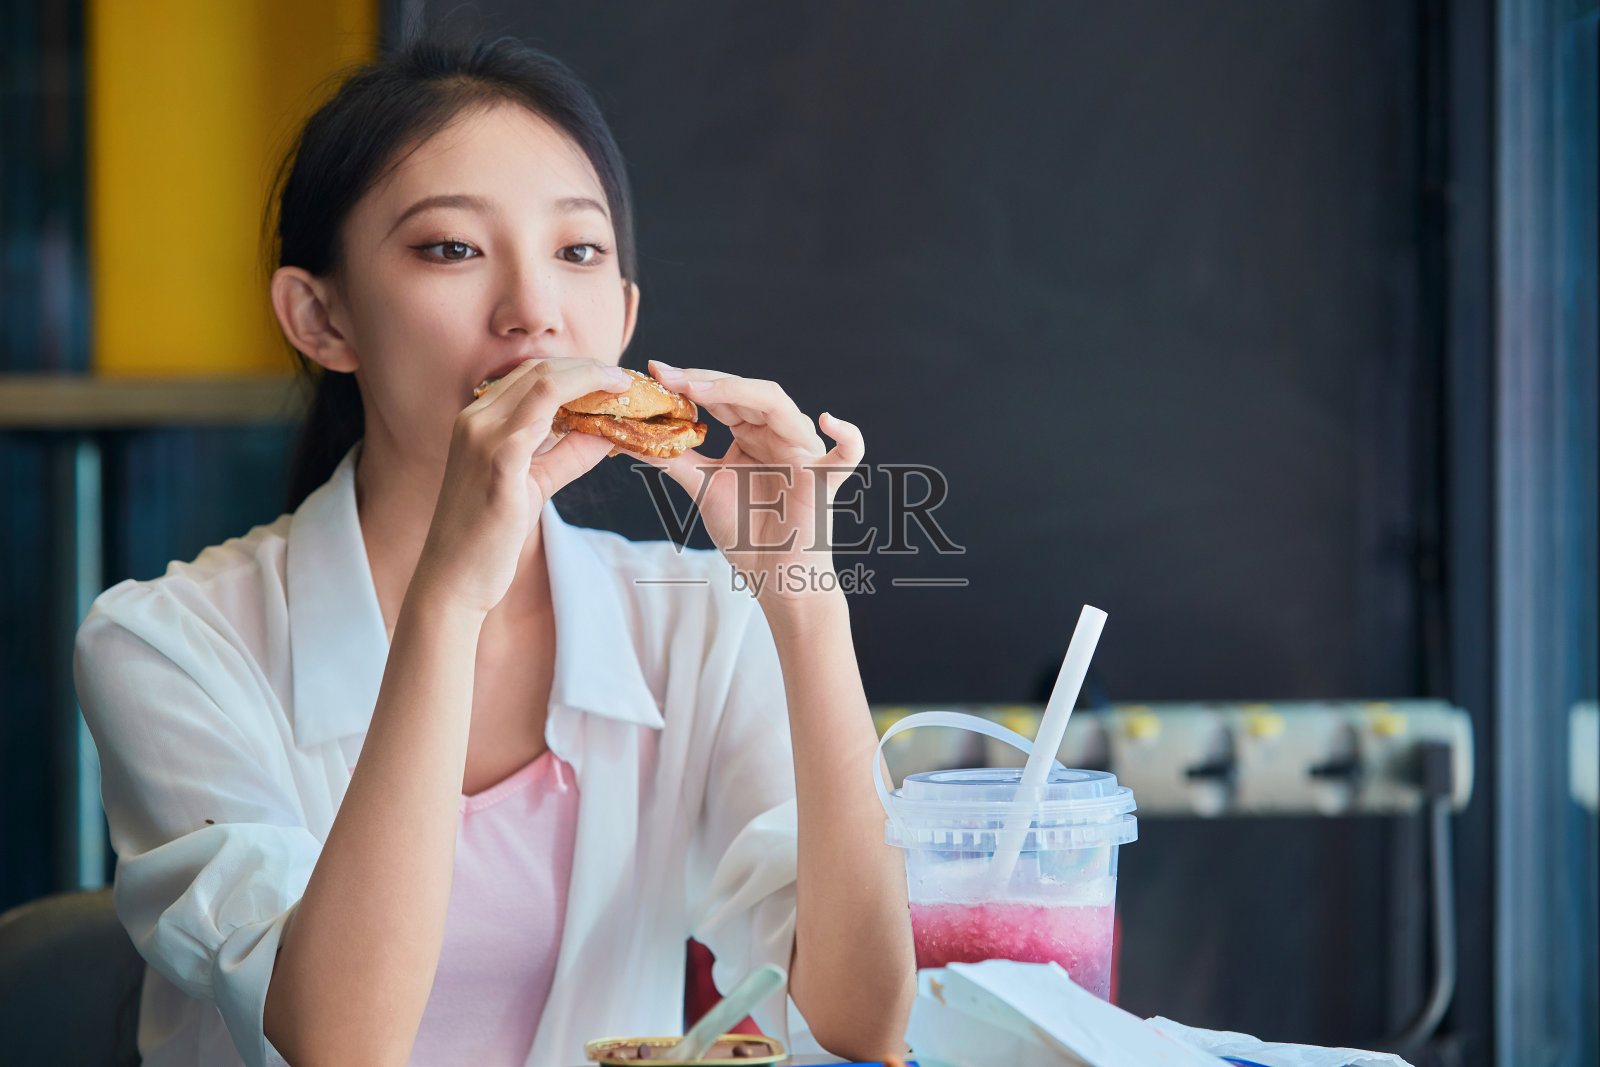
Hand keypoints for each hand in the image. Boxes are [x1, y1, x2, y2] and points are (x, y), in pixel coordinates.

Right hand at [410, 358, 630, 614]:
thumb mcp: (535, 482)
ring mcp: (481, 441)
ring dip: (587, 381)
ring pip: (540, 386)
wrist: (452, 577)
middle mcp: (475, 420)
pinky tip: (596, 420)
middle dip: (589, 368)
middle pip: (540, 370)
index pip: (532, 373)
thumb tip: (607, 432)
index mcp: (480, 419)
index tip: (612, 376)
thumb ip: (568, 454)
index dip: (577, 368)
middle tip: (626, 380)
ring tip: (622, 390)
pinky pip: (532, 428)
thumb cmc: (488, 533)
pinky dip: (568, 415)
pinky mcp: (495, 469)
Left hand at [623, 359, 864, 606]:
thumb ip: (673, 460)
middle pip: (748, 392)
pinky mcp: (826, 479)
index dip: (692, 382)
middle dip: (708, 381)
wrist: (772, 575)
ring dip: (745, 394)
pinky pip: (847, 453)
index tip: (655, 371)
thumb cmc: (745, 532)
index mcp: (752, 433)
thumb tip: (628, 438)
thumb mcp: (702, 488)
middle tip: (671, 376)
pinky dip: (847, 435)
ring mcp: (804, 453)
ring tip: (703, 391)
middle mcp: (779, 434)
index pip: (723, 395)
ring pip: (784, 409)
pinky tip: (830, 420)